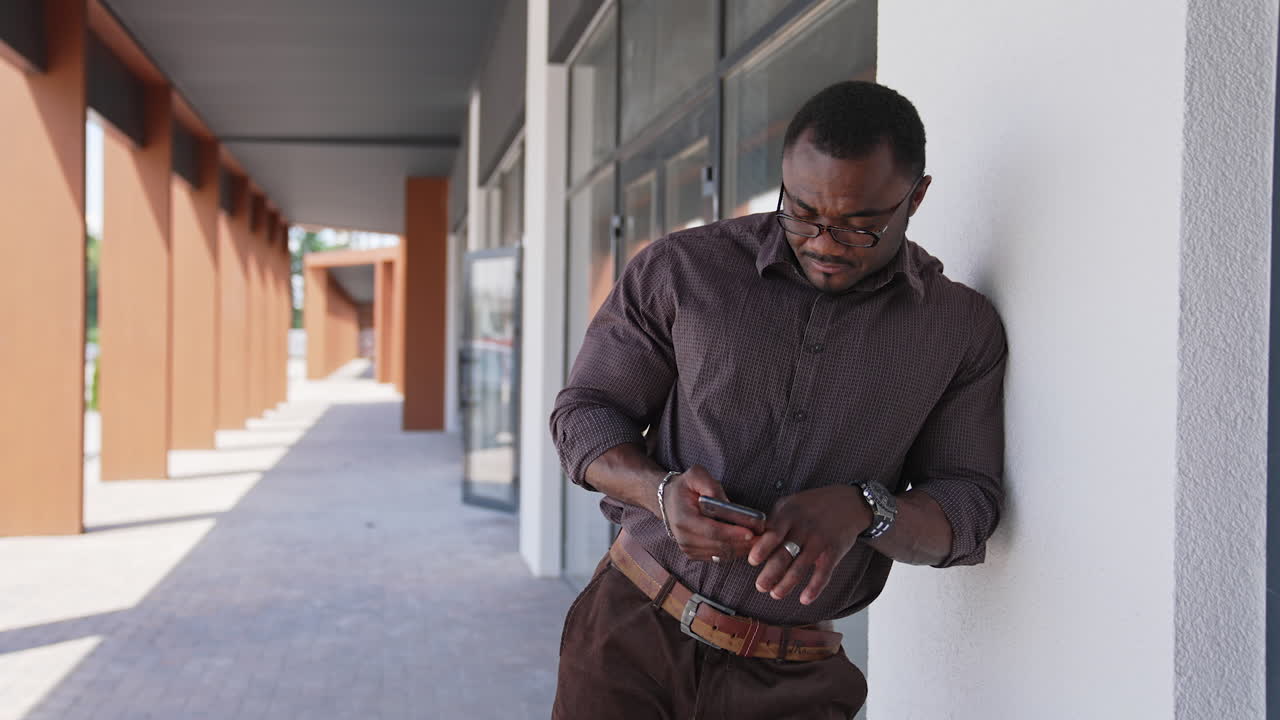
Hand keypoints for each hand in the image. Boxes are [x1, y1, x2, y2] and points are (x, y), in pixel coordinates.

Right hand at [663, 466, 757, 562]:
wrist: (668, 501)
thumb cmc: (684, 487)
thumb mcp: (695, 475)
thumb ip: (710, 485)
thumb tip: (726, 503)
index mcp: (683, 519)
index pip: (711, 530)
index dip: (732, 533)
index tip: (750, 532)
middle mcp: (684, 538)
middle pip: (718, 545)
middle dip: (742, 543)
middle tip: (763, 539)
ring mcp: (688, 549)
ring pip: (720, 554)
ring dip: (740, 550)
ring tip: (758, 542)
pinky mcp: (694, 554)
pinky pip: (717, 557)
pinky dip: (733, 552)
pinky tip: (745, 544)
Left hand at [748, 485, 871, 604]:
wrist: (849, 503)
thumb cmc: (813, 505)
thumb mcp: (792, 504)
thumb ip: (775, 520)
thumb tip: (754, 540)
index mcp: (790, 514)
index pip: (773, 533)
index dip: (762, 549)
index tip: (752, 561)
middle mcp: (804, 528)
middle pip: (784, 554)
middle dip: (770, 574)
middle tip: (760, 586)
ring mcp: (820, 540)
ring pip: (800, 567)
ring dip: (786, 584)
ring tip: (775, 594)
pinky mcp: (834, 552)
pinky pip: (823, 574)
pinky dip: (814, 589)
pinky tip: (804, 599)